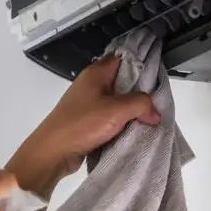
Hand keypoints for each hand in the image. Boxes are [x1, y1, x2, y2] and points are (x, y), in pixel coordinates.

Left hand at [7, 55, 159, 196]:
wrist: (53, 152)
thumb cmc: (80, 124)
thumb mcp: (117, 110)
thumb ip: (141, 104)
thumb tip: (154, 112)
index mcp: (96, 73)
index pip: (123, 58)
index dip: (141, 63)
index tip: (157, 75)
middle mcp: (91, 85)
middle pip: (123, 82)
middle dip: (139, 92)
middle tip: (155, 102)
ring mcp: (88, 103)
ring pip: (117, 102)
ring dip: (130, 111)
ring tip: (147, 118)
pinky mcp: (87, 121)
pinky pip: (110, 118)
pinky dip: (121, 123)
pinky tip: (132, 131)